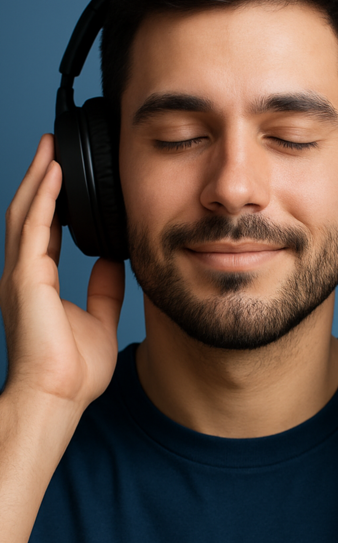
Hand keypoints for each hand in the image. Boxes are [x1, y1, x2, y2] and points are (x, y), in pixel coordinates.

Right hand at [0, 134, 124, 412]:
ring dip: (39, 177)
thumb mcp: (99, 319)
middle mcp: (23, 274)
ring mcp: (20, 274)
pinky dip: (43, 197)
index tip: (65, 172)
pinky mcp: (25, 278)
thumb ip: (104, 288)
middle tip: (53, 145)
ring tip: (52, 147)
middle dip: (40, 177)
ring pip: (25, 212)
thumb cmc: (72, 371)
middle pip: (28, 212)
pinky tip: (55, 173)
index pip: (43, 229)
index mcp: (38, 283)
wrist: (56, 397)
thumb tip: (113, 258)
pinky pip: (32, 226)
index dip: (52, 199)